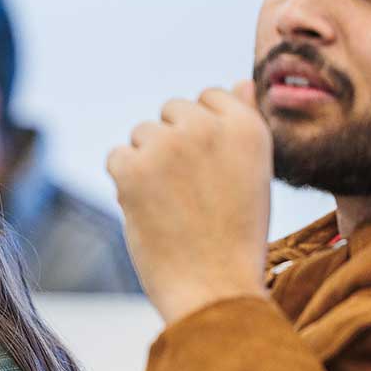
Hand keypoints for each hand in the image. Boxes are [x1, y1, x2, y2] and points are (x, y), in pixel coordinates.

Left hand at [106, 81, 271, 322]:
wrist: (216, 290)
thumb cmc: (235, 236)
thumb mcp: (253, 173)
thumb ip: (242, 123)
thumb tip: (239, 81)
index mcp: (248, 127)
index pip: (210, 97)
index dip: (202, 135)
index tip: (210, 172)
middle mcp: (209, 127)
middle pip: (171, 111)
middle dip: (172, 145)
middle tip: (191, 194)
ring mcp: (169, 145)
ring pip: (141, 133)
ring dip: (147, 164)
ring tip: (172, 206)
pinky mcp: (133, 168)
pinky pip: (116, 157)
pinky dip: (124, 183)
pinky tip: (148, 212)